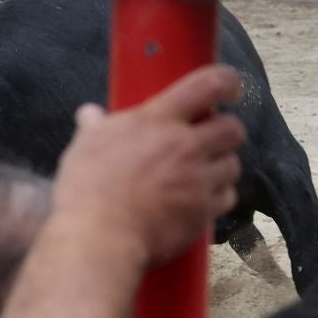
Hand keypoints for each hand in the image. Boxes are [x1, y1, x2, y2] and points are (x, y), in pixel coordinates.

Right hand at [52, 64, 243, 268]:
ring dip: (222, 166)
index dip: (227, 81)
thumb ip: (94, 125)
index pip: (207, 84)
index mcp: (157, 121)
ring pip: (233, 165)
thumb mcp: (84, 146)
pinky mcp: (203, 212)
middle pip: (232, 128)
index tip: (229, 86)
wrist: (100, 237)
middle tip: (211, 137)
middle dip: (226, 130)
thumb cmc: (87, 188)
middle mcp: (185, 146)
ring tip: (203, 171)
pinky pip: (227, 198)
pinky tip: (200, 200)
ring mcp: (198, 181)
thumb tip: (90, 114)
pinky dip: (218, 198)